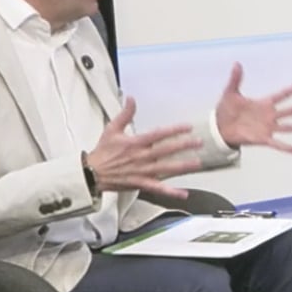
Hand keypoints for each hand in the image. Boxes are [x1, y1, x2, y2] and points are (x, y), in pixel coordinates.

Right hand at [84, 98, 202, 196]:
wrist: (91, 173)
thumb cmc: (102, 151)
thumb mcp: (112, 129)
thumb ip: (125, 114)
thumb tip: (131, 98)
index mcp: (135, 143)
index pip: (158, 134)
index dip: (174, 130)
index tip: (188, 127)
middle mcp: (141, 157)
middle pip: (166, 150)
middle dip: (184, 146)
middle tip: (200, 143)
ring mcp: (142, 171)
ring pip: (166, 169)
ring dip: (182, 166)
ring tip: (198, 163)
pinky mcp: (140, 183)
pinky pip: (157, 188)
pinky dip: (170, 192)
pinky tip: (183, 194)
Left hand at [213, 62, 291, 152]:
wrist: (219, 128)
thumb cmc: (226, 109)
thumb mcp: (230, 93)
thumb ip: (235, 79)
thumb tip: (237, 64)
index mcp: (264, 104)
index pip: (282, 95)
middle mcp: (269, 116)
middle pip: (290, 111)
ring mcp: (267, 128)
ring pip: (288, 127)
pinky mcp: (262, 139)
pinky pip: (277, 144)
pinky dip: (287, 147)